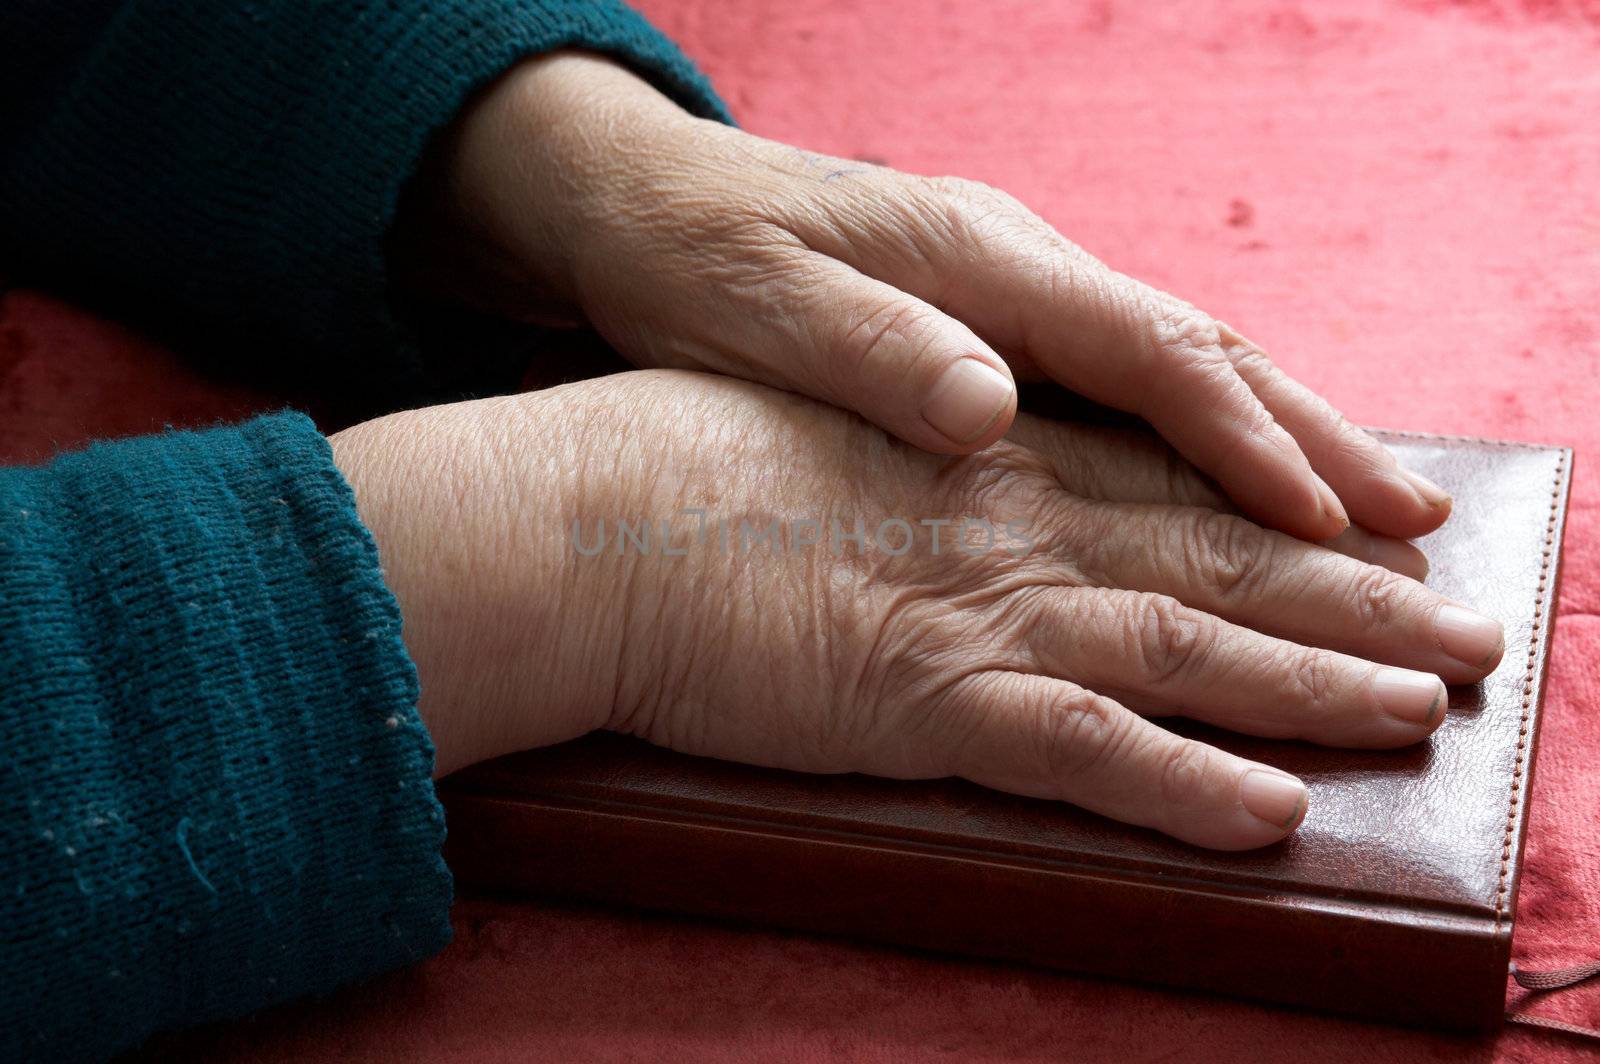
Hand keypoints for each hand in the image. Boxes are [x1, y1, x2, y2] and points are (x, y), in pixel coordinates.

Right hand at [328, 370, 1501, 849]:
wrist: (598, 523)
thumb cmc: (688, 473)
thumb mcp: (830, 437)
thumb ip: (919, 463)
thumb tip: (961, 464)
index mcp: (991, 470)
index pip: (1174, 497)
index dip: (1289, 527)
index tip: (1380, 546)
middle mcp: (1015, 534)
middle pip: (1219, 569)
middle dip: (1353, 607)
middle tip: (1466, 636)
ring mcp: (980, 617)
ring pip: (1189, 652)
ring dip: (1314, 687)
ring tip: (1421, 713)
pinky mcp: (929, 701)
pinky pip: (1085, 753)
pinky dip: (1182, 786)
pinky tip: (1269, 816)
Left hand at [395, 53, 1453, 544]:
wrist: (643, 209)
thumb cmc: (691, 263)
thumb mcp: (758, 310)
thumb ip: (873, 354)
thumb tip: (988, 409)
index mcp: (981, 261)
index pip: (1148, 351)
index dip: (1241, 437)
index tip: (1320, 520)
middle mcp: (1021, 270)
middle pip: (1198, 351)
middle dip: (1309, 435)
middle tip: (1414, 518)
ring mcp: (1014, 297)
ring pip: (1176, 369)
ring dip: (1276, 437)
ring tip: (1368, 511)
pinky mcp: (993, 328)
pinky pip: (1126, 388)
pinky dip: (1201, 439)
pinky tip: (1236, 488)